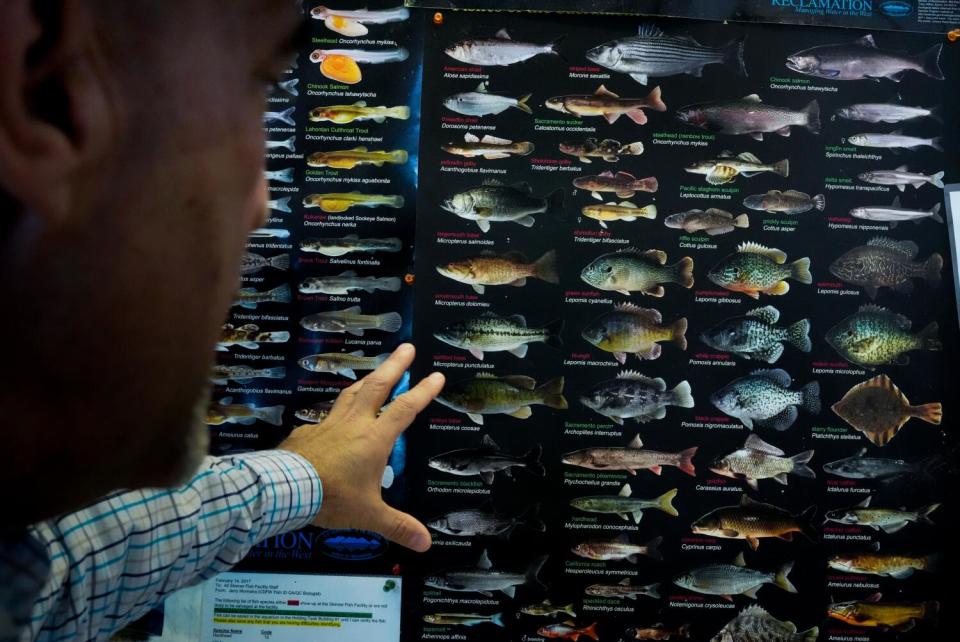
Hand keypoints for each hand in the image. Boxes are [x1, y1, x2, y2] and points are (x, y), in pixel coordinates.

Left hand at [278, 344, 443, 551]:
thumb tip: (424, 542)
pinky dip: (334, 413)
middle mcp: (354, 424)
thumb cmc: (332, 498)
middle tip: (406, 347)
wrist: (287, 490)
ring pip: (351, 393)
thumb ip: (397, 526)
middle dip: (394, 365)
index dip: (423, 391)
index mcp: (374, 439)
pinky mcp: (307, 432)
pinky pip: (324, 418)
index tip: (436, 374)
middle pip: (377, 386)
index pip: (405, 409)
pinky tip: (332, 418)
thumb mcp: (369, 515)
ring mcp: (328, 424)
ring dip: (366, 380)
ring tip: (375, 371)